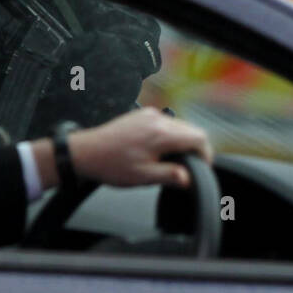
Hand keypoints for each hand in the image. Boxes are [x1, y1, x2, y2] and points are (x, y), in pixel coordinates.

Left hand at [65, 107, 212, 188]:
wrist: (86, 152)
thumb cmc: (112, 165)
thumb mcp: (143, 177)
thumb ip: (170, 175)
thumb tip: (190, 178)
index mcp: (161, 134)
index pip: (199, 138)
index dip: (206, 154)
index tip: (201, 166)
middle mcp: (158, 119)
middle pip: (192, 130)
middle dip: (194, 148)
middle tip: (185, 166)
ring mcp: (150, 114)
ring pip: (180, 126)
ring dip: (182, 141)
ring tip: (168, 159)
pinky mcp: (142, 114)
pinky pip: (166, 123)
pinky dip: (169, 135)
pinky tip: (157, 150)